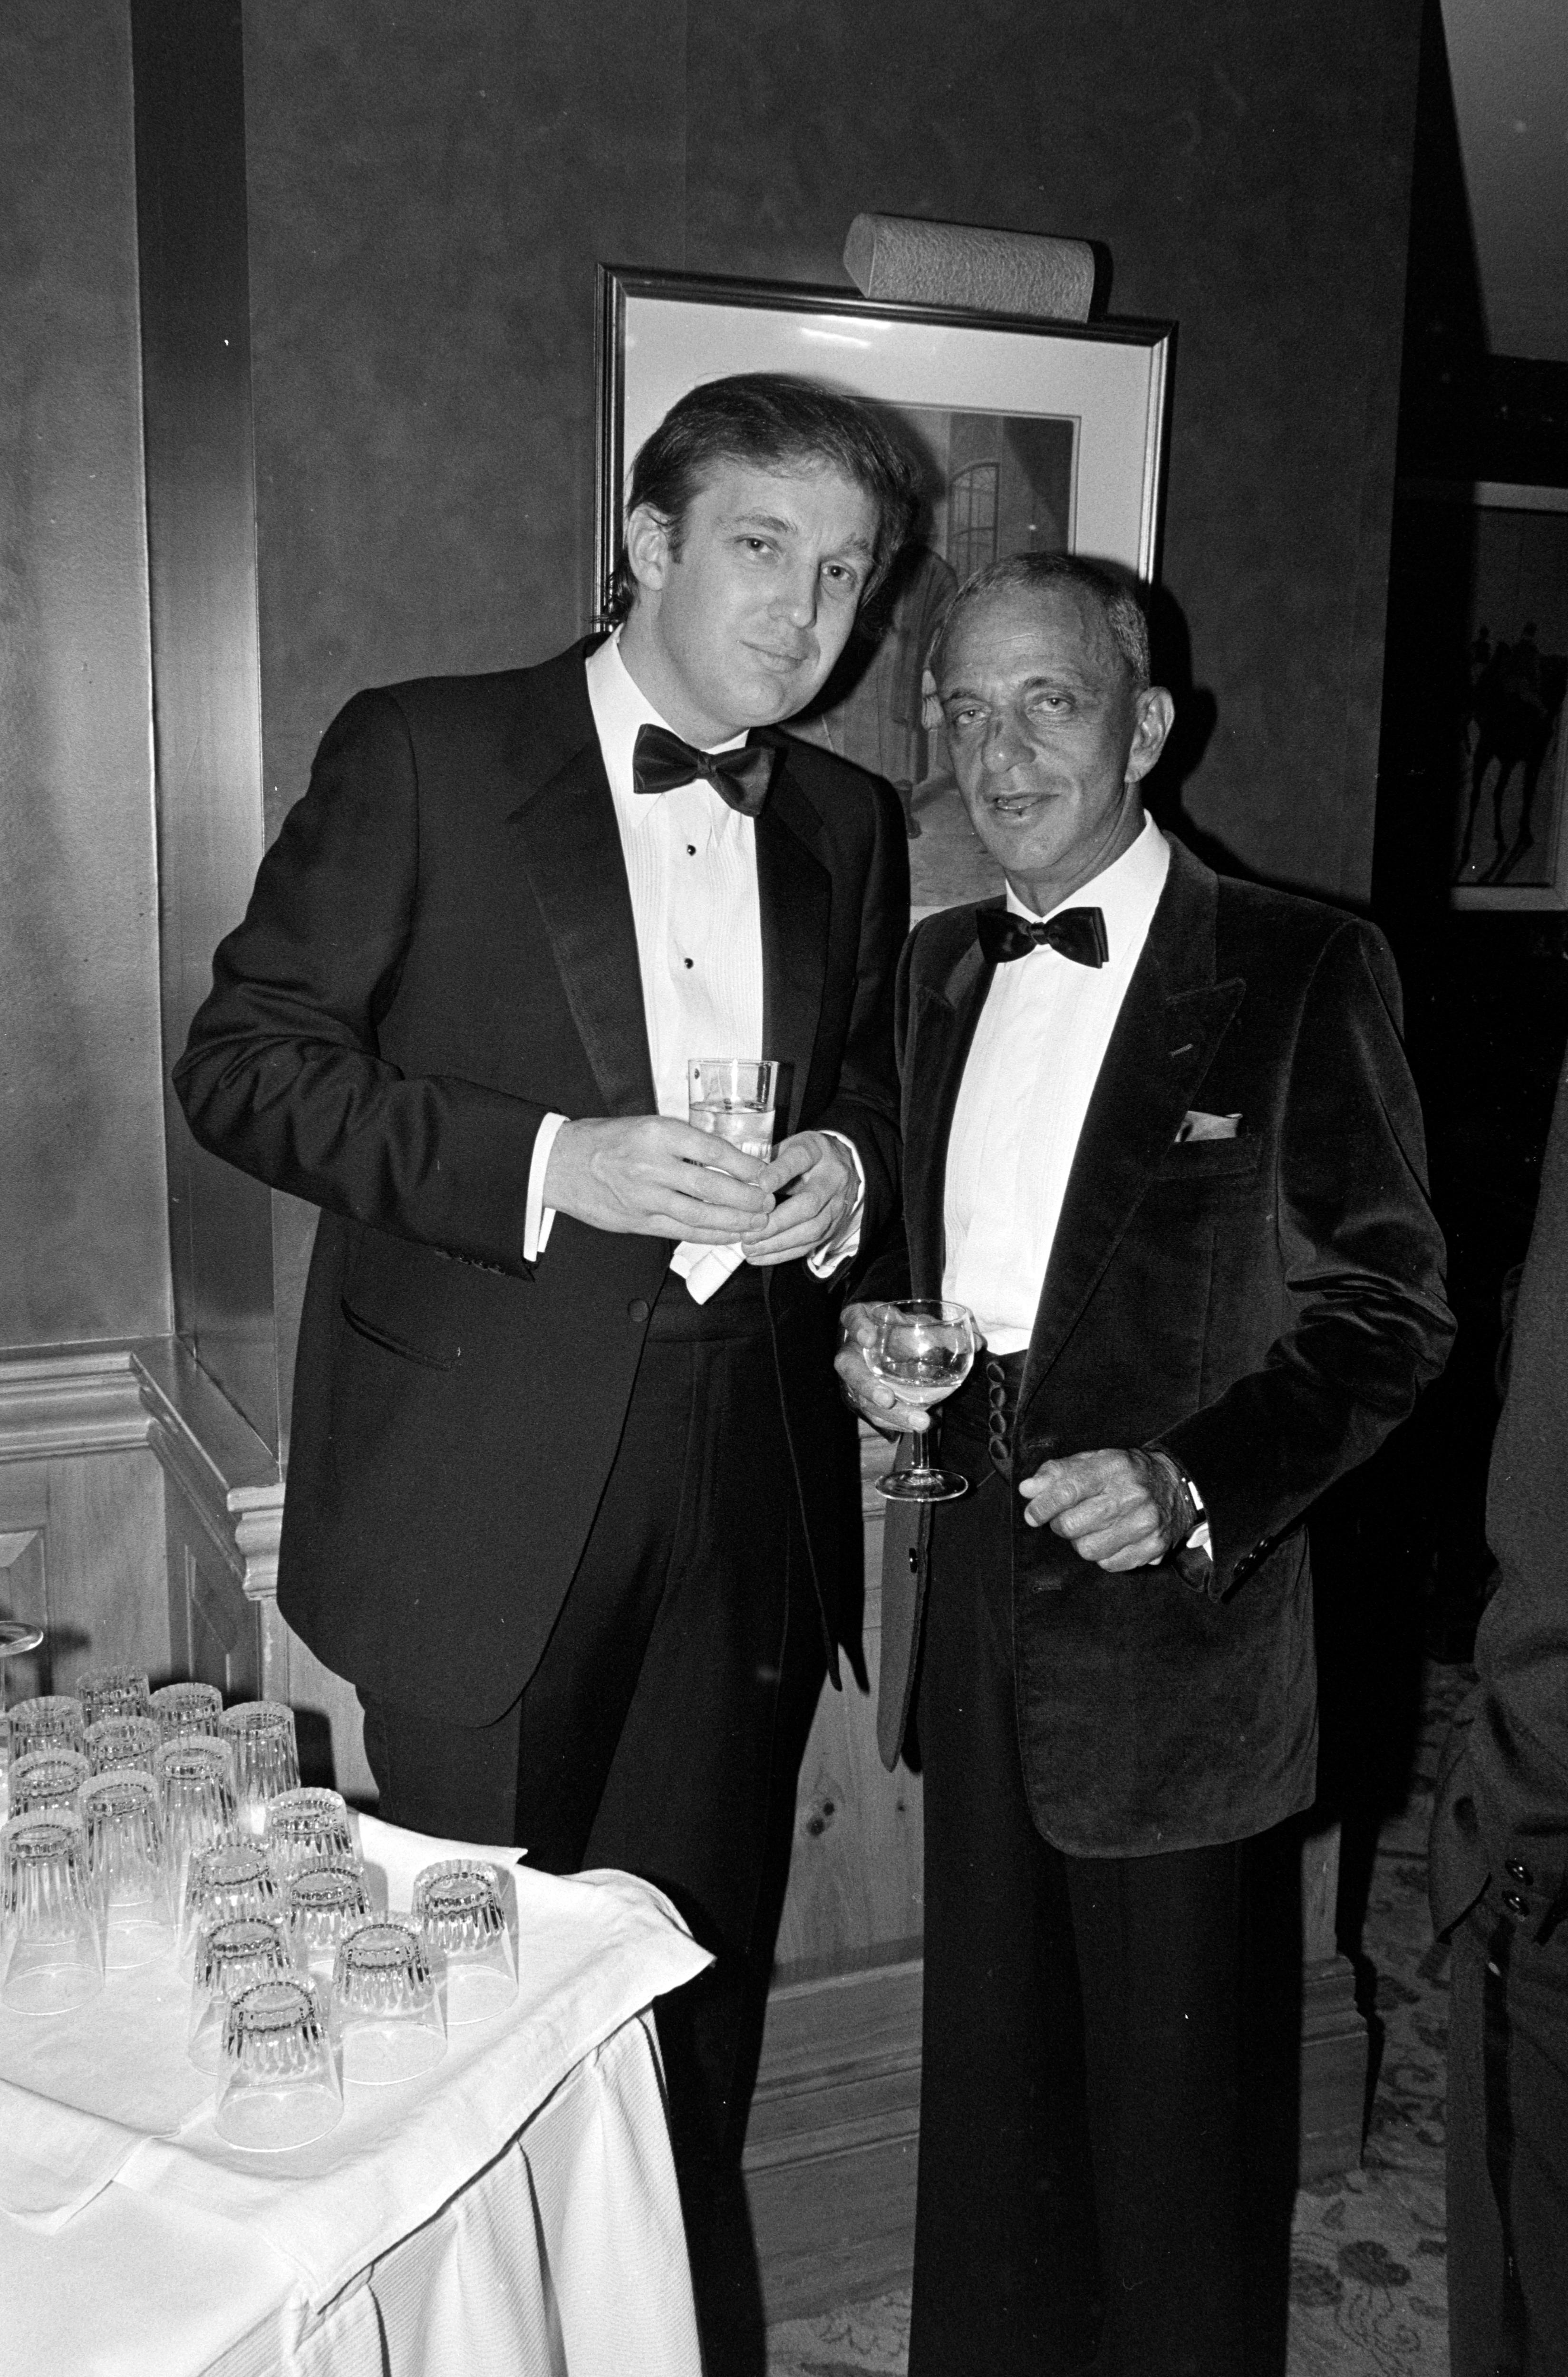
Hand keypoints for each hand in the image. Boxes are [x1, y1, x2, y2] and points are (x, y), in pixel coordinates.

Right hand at [544, 1116, 772, 1240]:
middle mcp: (652, 1165)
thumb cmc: (606, 1140)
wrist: (561, 1163)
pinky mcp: (638, 1221)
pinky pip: (681, 1231)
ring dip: (734, 1222)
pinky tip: (729, 1235)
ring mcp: (644, 1197)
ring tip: (757, 1223)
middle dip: (747, 1199)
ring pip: (700, 1215)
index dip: (746, 1166)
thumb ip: (684, 1142)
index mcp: (659, 1134)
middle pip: (712, 1187)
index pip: (714, 1152)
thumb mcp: (648, 1125)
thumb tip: (728, 1158)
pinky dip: (709, 1235)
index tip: (765, 1173)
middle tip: (767, 1202)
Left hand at [741, 1131, 857, 1266]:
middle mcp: (832, 1178)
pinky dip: (784, 1254)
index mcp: (816, 1151)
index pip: (800, 1159)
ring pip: (812, 1229)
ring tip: (750, 1248)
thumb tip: (741, 1184)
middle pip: (809, 1204)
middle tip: (748, 1233)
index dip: (780, 1173)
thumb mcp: (787, 1146)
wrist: (843, 1163)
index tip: (760, 1184)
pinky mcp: (834, 1225)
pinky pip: (811, 1244)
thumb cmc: (803, 1155)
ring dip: (778, 1242)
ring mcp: (836, 1205)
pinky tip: (760, 1256)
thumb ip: (767, 1162)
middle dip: (776, 1222)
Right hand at [834, 1302, 930, 1435]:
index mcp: (863, 1321)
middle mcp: (852, 1349)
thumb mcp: (919, 1323)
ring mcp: (854, 1376)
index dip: (858, 1327)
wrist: (890, 1346)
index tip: (869, 1338)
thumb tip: (973, 1342)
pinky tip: (915, 1426)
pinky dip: (895, 1421)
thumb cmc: (902, 1329)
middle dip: (867, 1385)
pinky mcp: (862, 1397)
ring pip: (862, 1398)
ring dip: (890, 1413)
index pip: (853, 1317)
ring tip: (918, 1421)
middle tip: (887, 1400)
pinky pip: (874, 1413)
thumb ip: (942, 1332)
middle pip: (849, 1367)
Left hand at [1017, 1448, 1194, 1571]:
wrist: (1176, 1484)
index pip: (1068, 1490)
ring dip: (1080, 1542)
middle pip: (1073, 1525)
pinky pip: (1110, 1564)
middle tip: (1066, 1518)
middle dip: (1060, 1524)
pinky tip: (1109, 1538)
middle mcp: (1131, 1496)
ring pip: (1089, 1550)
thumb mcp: (1093, 1460)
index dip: (1043, 1506)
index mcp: (1113, 1468)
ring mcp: (1145, 1524)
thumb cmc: (1126, 1473)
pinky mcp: (1154, 1546)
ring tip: (1090, 1528)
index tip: (1032, 1514)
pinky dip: (1103, 1555)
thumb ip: (1057, 1472)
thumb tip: (1028, 1489)